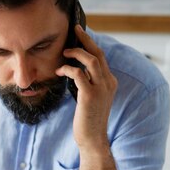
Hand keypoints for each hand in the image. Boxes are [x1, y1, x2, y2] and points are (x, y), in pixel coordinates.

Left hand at [55, 25, 117, 152]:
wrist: (93, 140)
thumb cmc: (88, 120)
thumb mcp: (91, 99)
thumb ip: (88, 84)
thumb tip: (75, 71)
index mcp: (110, 82)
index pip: (101, 58)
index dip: (91, 44)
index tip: (81, 35)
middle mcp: (108, 83)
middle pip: (98, 54)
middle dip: (86, 39)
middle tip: (75, 29)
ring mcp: (101, 89)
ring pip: (91, 60)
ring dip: (76, 52)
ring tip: (65, 52)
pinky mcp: (89, 96)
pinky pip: (78, 74)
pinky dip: (68, 69)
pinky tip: (60, 71)